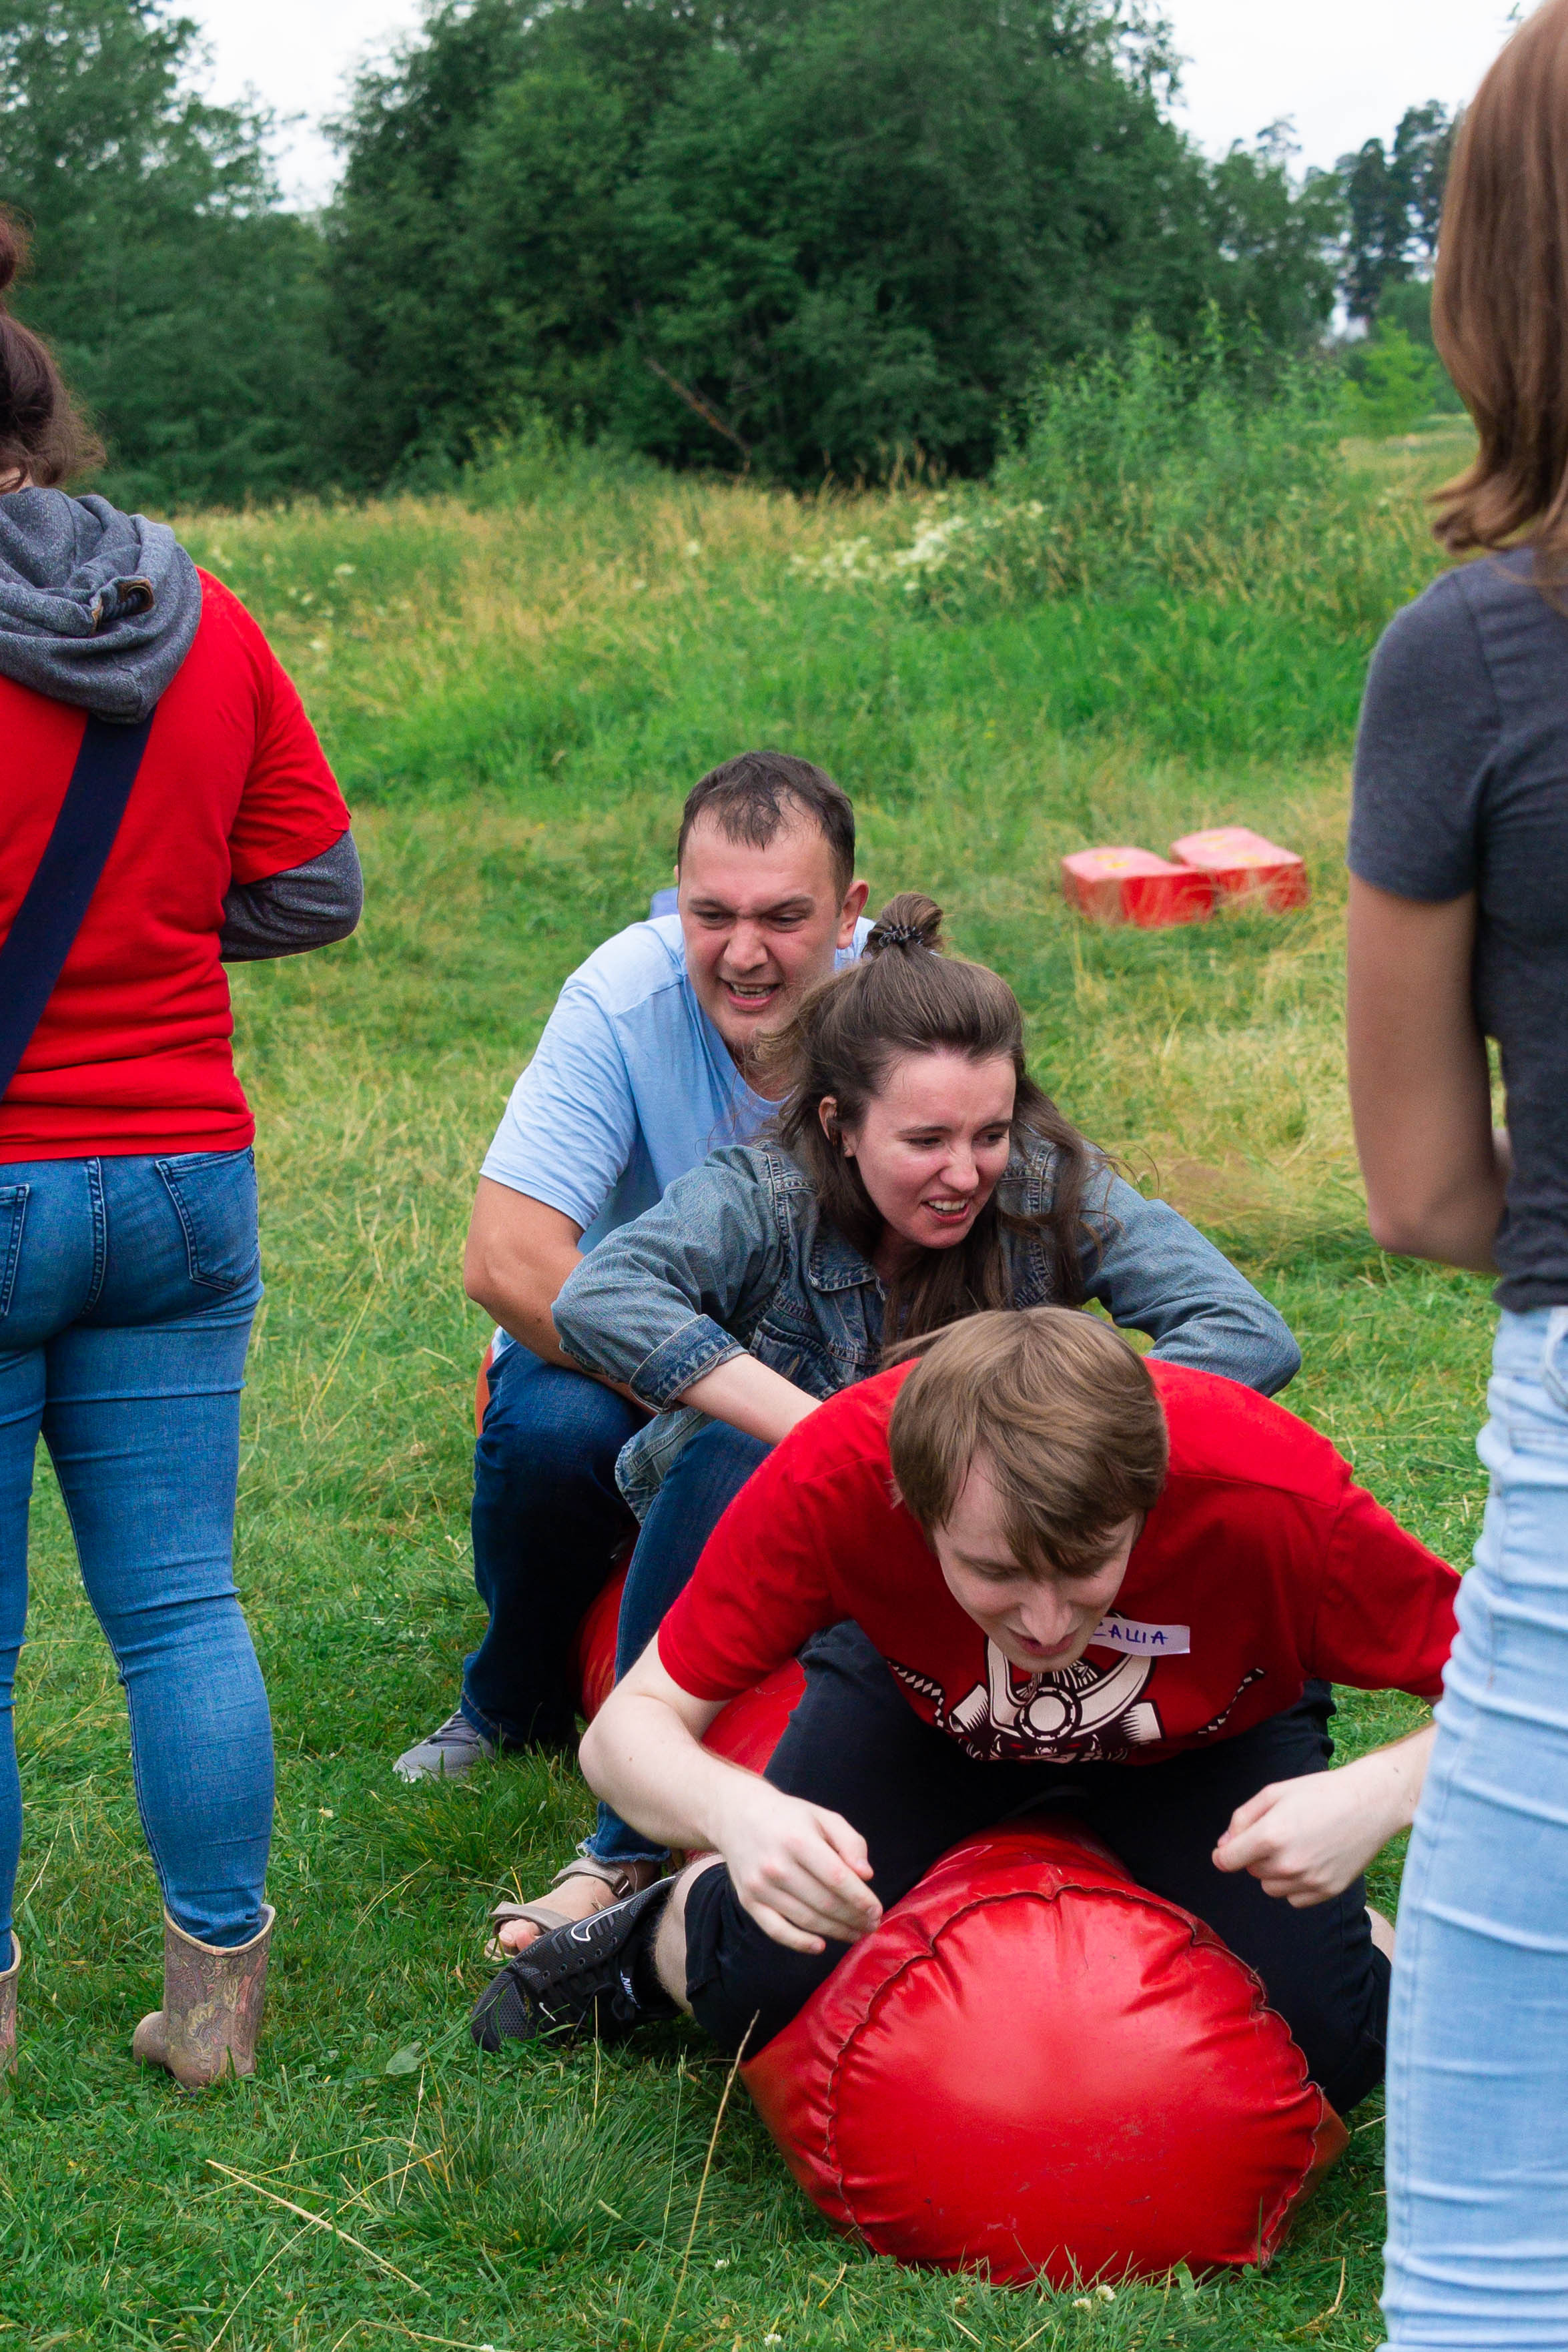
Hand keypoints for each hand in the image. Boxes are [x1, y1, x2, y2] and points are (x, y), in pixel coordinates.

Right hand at [714, 1780, 880, 1953]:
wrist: (737, 1816)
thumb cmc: (789, 1817)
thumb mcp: (823, 1817)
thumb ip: (850, 1841)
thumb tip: (866, 1875)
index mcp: (798, 1840)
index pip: (837, 1878)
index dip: (860, 1899)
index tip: (877, 1911)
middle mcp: (776, 1865)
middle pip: (824, 1902)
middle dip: (853, 1918)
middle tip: (870, 1925)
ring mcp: (760, 1886)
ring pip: (805, 1919)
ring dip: (835, 1931)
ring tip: (855, 1934)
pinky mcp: (748, 1902)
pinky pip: (776, 1930)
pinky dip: (800, 1943)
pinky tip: (821, 1945)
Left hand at [1213, 1762, 1394, 1907]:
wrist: (1370, 1803)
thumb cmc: (1319, 1792)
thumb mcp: (1273, 1793)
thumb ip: (1242, 1819)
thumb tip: (1223, 1846)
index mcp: (1270, 1835)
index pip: (1227, 1861)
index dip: (1224, 1854)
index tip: (1228, 1849)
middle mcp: (1288, 1864)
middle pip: (1251, 1871)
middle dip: (1256, 1855)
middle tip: (1281, 1832)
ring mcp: (1309, 1881)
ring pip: (1270, 1887)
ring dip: (1274, 1872)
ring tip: (1297, 1846)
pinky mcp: (1327, 1892)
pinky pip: (1294, 1898)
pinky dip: (1295, 1885)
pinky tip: (1311, 1861)